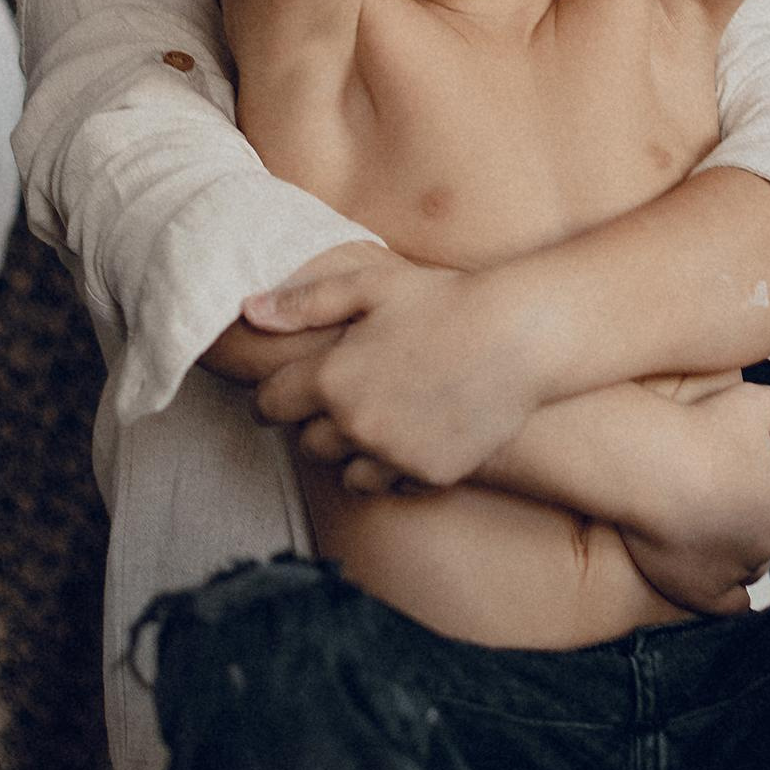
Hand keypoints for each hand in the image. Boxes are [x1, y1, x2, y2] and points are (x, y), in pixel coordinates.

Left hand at [242, 250, 546, 489]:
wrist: (520, 336)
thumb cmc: (445, 300)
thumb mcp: (371, 285)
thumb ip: (305, 302)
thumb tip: (249, 312)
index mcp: (331, 378)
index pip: (270, 404)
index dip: (275, 395)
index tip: (291, 389)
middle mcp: (355, 425)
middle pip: (308, 443)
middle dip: (319, 423)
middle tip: (348, 396)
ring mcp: (393, 455)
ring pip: (348, 474)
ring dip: (355, 452)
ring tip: (382, 420)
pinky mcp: (430, 474)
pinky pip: (394, 484)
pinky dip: (397, 466)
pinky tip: (417, 433)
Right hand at [622, 380, 769, 615]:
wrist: (655, 468)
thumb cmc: (700, 433)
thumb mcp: (754, 401)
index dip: (746, 483)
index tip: (717, 471)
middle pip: (760, 532)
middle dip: (739, 519)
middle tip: (700, 498)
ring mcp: (738, 569)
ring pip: (745, 565)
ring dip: (731, 554)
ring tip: (698, 535)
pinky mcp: (707, 593)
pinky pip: (729, 605)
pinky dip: (729, 599)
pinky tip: (720, 590)